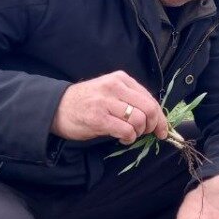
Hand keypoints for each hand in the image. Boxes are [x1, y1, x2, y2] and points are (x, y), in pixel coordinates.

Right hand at [51, 71, 168, 144]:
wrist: (55, 108)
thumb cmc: (84, 102)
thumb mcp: (109, 92)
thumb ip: (129, 99)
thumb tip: (154, 117)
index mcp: (120, 79)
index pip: (150, 98)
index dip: (161, 117)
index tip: (163, 130)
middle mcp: (114, 87)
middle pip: (149, 108)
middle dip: (154, 125)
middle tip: (149, 134)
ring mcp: (106, 102)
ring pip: (139, 120)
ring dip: (139, 132)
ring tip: (130, 134)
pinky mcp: (98, 118)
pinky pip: (126, 130)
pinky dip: (129, 138)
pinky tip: (123, 139)